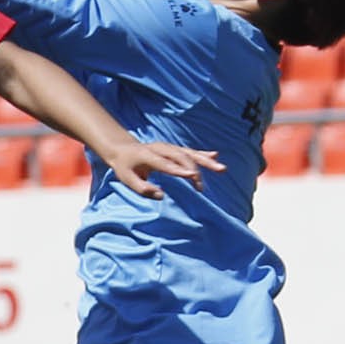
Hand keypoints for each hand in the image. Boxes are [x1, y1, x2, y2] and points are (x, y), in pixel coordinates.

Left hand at [102, 137, 223, 198]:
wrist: (123, 148)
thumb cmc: (125, 166)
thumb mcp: (127, 179)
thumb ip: (143, 188)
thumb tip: (161, 195)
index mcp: (148, 155)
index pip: (166, 164)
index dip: (179, 170)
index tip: (192, 177)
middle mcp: (161, 149)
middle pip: (181, 157)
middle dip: (194, 170)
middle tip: (200, 187)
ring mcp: (169, 148)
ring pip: (189, 153)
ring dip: (205, 161)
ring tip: (221, 169)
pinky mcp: (174, 149)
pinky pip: (190, 152)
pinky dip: (202, 154)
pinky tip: (215, 155)